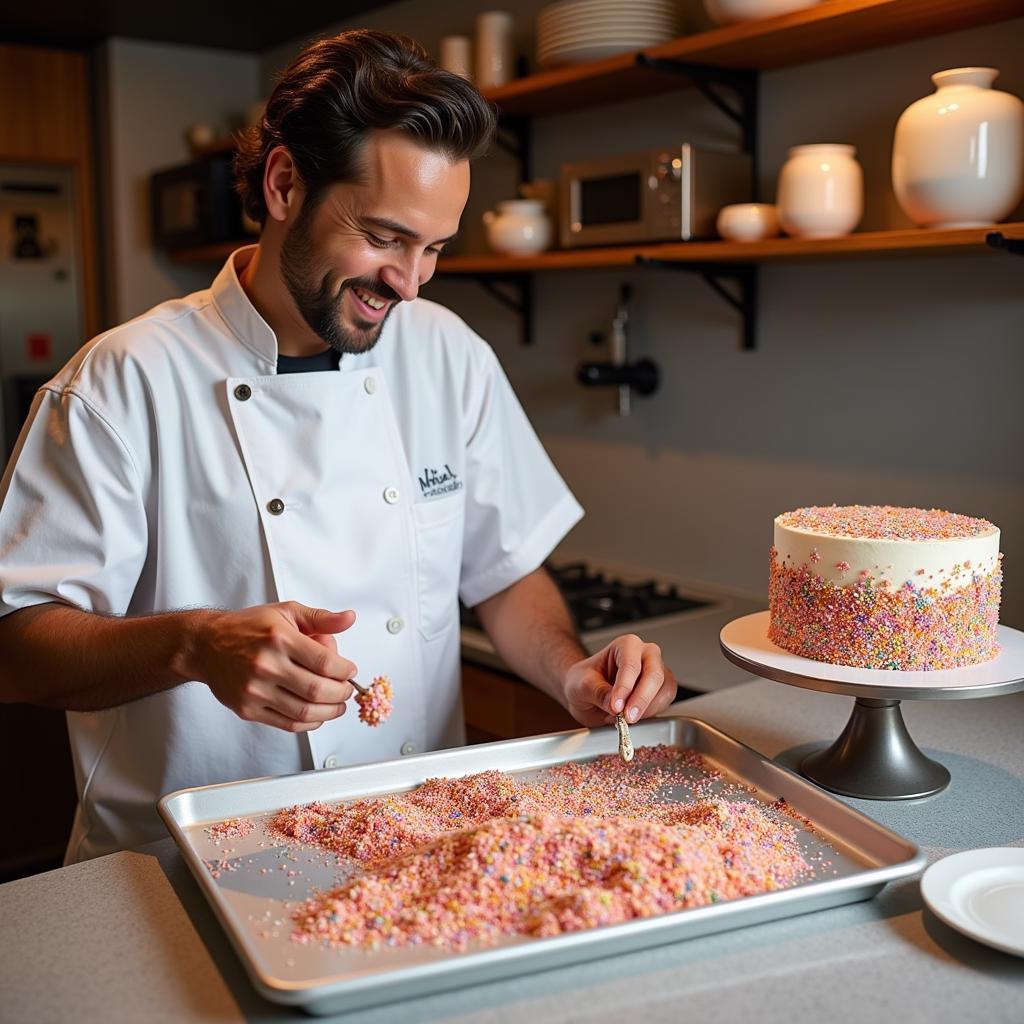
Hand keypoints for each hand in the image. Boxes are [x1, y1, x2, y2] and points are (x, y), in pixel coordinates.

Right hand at [186, 601, 357, 731]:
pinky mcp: (247, 709)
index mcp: (279, 638)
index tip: (350, 671)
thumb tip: (349, 618)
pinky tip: (317, 715)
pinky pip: (286, 723)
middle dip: (341, 693)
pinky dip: (309, 723)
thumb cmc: (248, 627)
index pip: (324, 662)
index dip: (345, 671)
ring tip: (337, 705)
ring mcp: (255, 690)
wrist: (206, 644)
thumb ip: (321, 618)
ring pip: (304, 711)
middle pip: (317, 689)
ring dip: (329, 712)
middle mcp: (266, 665)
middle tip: (347, 691)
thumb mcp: (286, 612)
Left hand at [562, 634, 676, 727]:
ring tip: (623, 718)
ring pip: (664, 690)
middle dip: (641, 699)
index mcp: (626, 645)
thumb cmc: (585, 680)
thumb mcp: (581, 685)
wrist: (587, 691)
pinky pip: (664, 703)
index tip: (616, 706)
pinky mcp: (662, 690)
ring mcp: (657, 671)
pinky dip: (650, 714)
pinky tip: (632, 716)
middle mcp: (646, 654)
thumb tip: (614, 705)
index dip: (625, 687)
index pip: (631, 664)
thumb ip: (597, 692)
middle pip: (654, 675)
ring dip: (646, 709)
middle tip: (627, 717)